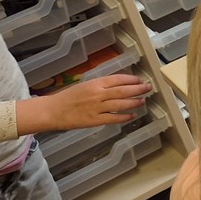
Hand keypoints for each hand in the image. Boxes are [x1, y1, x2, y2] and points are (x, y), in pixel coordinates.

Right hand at [16, 75, 151, 134]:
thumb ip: (100, 86)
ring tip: (143, 100)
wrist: (51, 111)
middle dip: (138, 89)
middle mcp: (97, 94)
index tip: (140, 80)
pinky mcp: (95, 120)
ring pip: (121, 104)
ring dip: (134, 102)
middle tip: (148, 88)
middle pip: (123, 91)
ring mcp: (97, 108)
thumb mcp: (84, 85)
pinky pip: (114, 118)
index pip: (118, 79)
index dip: (131, 79)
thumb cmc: (67, 97)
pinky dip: (124, 116)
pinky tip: (132, 115)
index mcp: (94, 83)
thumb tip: (118, 85)